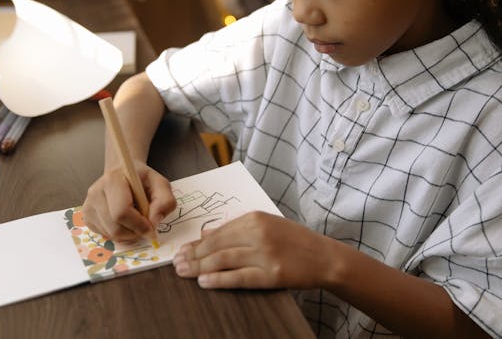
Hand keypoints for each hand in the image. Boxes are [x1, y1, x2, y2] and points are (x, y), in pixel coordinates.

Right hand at [82, 160, 175, 241]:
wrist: (124, 175)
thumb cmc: (142, 181)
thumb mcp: (160, 184)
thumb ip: (165, 201)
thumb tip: (154, 221)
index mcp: (112, 179)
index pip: (122, 212)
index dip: (139, 225)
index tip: (151, 226)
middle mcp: (95, 192)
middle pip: (115, 228)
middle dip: (135, 232)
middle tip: (145, 225)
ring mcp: (88, 205)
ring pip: (111, 234)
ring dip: (128, 234)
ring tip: (135, 220)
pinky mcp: (87, 216)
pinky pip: (105, 235)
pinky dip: (120, 234)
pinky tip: (124, 221)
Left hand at [172, 211, 334, 288]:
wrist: (325, 256)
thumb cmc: (295, 241)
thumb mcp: (268, 225)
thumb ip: (238, 228)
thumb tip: (207, 234)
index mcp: (256, 218)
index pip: (218, 231)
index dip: (197, 242)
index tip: (182, 250)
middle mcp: (259, 233)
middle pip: (217, 245)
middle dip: (193, 255)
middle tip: (176, 263)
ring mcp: (265, 254)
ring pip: (224, 260)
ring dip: (200, 267)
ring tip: (184, 273)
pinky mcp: (272, 275)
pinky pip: (239, 277)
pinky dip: (219, 280)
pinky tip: (205, 282)